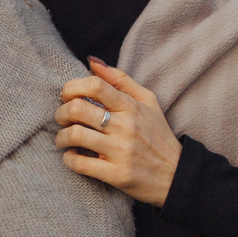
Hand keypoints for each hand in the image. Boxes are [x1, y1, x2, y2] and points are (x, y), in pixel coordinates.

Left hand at [56, 57, 179, 207]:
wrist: (176, 175)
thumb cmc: (158, 135)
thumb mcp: (147, 101)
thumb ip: (119, 79)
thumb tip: (92, 61)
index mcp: (131, 107)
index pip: (95, 86)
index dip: (72, 87)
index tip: (67, 96)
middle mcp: (126, 127)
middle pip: (78, 109)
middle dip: (61, 112)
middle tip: (62, 118)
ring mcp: (120, 151)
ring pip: (75, 135)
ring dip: (61, 136)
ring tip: (64, 138)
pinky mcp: (116, 174)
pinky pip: (80, 164)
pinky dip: (69, 158)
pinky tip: (73, 155)